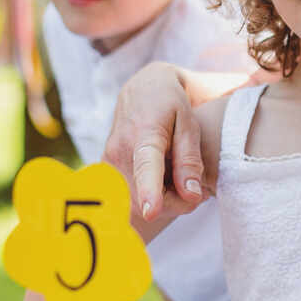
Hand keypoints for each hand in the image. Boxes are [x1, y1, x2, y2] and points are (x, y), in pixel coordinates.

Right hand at [104, 62, 204, 219]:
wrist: (141, 88)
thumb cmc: (170, 104)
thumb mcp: (189, 124)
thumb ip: (189, 160)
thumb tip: (191, 195)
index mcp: (144, 134)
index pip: (147, 166)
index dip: (150, 191)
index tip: (151, 212)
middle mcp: (119, 151)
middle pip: (145, 198)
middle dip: (175, 203)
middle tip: (195, 186)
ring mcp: (108, 162)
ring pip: (136, 202)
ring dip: (162, 200)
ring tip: (177, 175)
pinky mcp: (106, 170)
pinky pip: (129, 196)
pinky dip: (150, 194)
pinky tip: (162, 178)